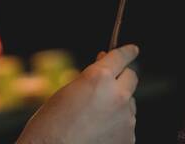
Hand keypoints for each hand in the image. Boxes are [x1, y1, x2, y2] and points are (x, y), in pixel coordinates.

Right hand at [16, 44, 138, 143]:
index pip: (120, 57)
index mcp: (99, 77)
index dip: (127, 51)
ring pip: (129, 101)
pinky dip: (117, 122)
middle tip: (112, 79)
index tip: (132, 49)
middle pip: (132, 77)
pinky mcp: (128, 138)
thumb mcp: (69, 89)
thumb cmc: (52, 121)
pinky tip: (99, 129)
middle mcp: (117, 95)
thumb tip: (106, 69)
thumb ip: (91, 77)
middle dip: (123, 75)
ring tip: (96, 114)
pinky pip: (127, 123)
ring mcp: (125, 118)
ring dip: (119, 101)